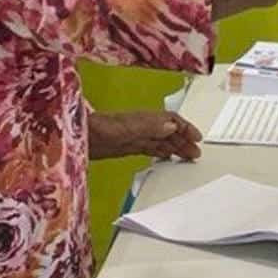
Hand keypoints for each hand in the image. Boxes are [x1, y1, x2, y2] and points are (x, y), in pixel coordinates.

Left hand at [88, 111, 202, 161]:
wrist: (79, 136)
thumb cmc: (99, 129)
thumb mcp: (126, 128)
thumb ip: (150, 127)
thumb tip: (171, 126)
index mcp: (145, 120)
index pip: (172, 121)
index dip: (186, 128)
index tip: (197, 139)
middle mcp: (143, 127)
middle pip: (170, 132)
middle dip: (185, 141)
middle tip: (196, 153)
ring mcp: (136, 136)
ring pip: (162, 141)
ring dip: (176, 147)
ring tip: (187, 156)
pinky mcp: (128, 146)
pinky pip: (151, 148)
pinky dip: (162, 152)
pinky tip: (167, 157)